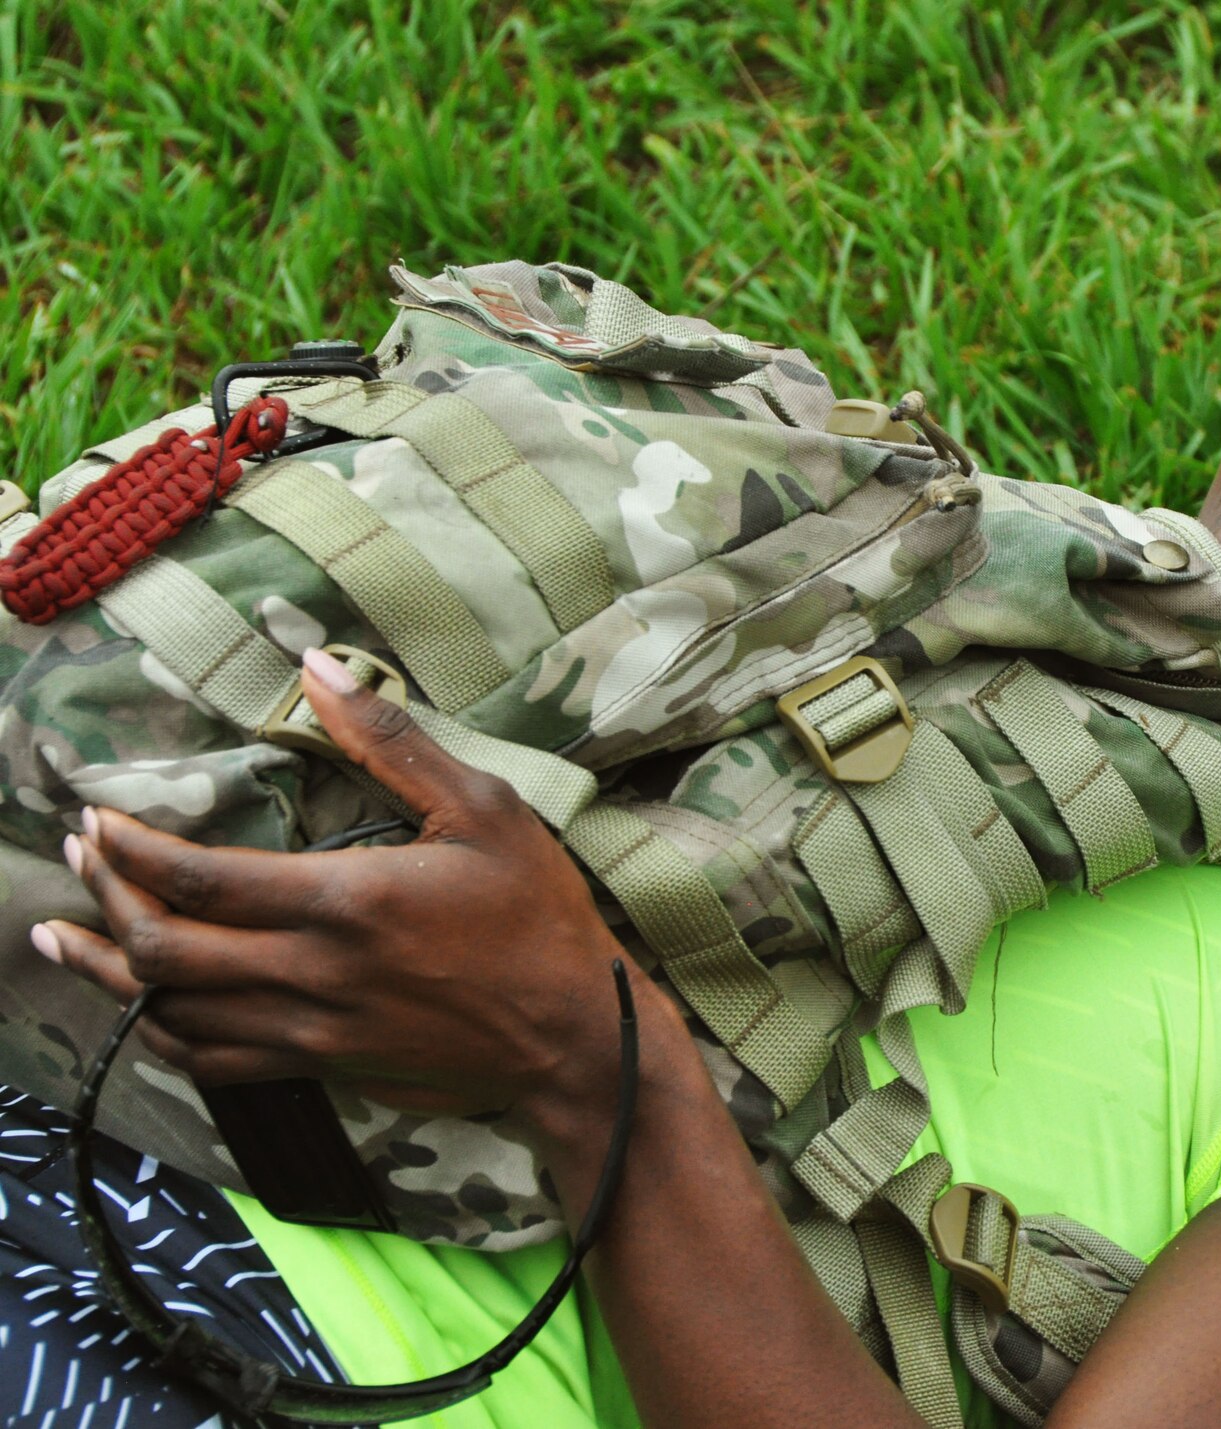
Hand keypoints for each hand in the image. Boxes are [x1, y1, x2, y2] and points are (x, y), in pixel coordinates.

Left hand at [35, 648, 635, 1122]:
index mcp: (347, 902)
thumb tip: (318, 666)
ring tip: (68, 929)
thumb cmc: (537, 915)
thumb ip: (391, 741)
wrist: (575, 1035)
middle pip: (165, 948)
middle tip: (82, 853)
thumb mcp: (484, 810)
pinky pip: (211, 1061)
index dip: (131, 848)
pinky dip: (160, 1031)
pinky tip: (141, 1002)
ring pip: (171, 1012)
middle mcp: (313, 975)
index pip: (202, 880)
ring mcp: (312, 1031)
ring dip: (109, 968)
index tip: (95, 816)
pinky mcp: (322, 1065)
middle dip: (106, 897)